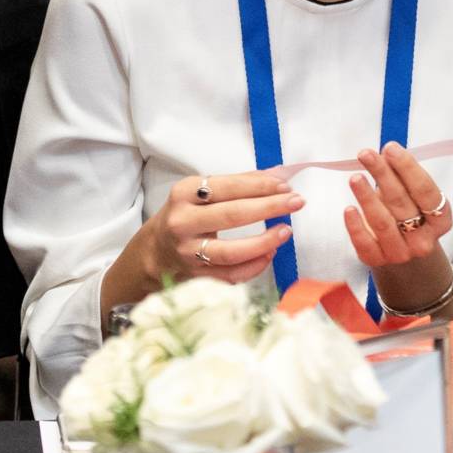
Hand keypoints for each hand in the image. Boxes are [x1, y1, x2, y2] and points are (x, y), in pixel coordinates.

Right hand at [139, 171, 301, 286]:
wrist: (155, 252)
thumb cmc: (186, 215)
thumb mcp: (201, 192)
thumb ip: (238, 184)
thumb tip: (278, 176)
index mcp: (184, 194)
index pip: (227, 187)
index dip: (259, 186)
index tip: (285, 186)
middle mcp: (182, 222)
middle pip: (232, 215)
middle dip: (269, 207)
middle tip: (296, 202)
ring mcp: (188, 252)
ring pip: (231, 251)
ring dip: (264, 241)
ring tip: (286, 232)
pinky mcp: (196, 276)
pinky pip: (232, 275)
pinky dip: (255, 265)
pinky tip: (270, 253)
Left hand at [340, 144, 452, 310]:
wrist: (403, 252)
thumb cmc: (408, 214)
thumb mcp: (412, 196)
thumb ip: (402, 176)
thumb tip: (385, 152)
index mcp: (441, 220)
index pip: (425, 190)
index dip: (408, 168)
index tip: (390, 148)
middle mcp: (424, 240)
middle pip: (402, 202)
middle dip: (383, 174)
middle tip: (366, 154)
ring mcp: (401, 253)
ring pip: (383, 222)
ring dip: (367, 197)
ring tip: (355, 177)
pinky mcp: (377, 260)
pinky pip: (365, 243)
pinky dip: (356, 226)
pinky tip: (349, 209)